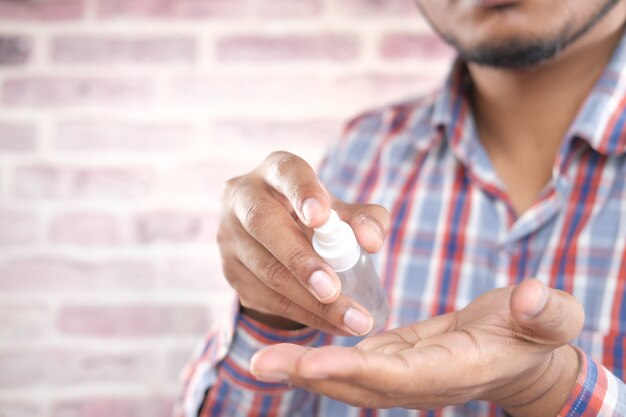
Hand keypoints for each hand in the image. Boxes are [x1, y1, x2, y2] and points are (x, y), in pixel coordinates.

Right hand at [218, 151, 390, 335]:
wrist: (281, 242)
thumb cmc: (319, 219)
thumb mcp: (343, 212)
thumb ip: (365, 220)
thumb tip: (370, 241)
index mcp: (276, 171)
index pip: (286, 172)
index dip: (303, 193)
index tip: (322, 218)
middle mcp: (243, 197)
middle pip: (264, 224)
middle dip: (300, 260)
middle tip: (333, 289)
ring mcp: (231, 236)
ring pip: (266, 270)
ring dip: (310, 301)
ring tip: (352, 320)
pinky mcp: (231, 271)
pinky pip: (267, 298)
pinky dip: (305, 315)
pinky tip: (335, 325)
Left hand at [250, 279, 583, 415]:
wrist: (523, 357)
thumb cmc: (537, 334)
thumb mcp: (550, 320)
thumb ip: (545, 314)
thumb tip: (531, 297)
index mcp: (455, 369)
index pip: (399, 375)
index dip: (356, 368)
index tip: (311, 361)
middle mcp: (421, 379)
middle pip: (359, 383)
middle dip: (310, 374)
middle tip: (259, 362)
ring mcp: (405, 372)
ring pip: (349, 376)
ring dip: (305, 369)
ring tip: (260, 359)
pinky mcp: (396, 359)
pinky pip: (354, 363)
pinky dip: (322, 358)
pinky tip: (290, 350)